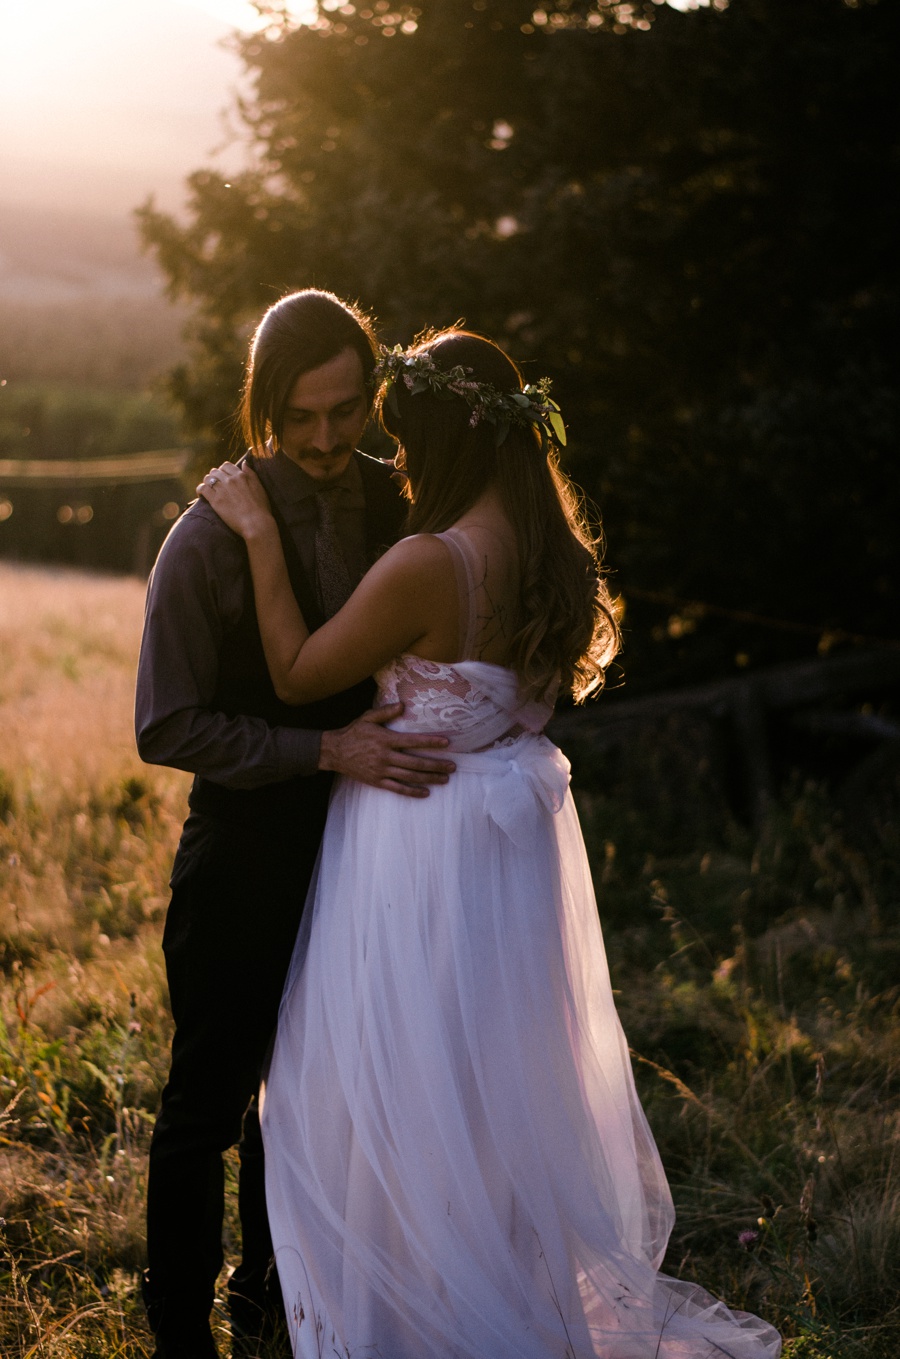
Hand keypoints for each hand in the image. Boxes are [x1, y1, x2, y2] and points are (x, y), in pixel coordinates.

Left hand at [197, 462, 274, 538]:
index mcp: (241, 476)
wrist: (256, 523)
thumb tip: (244, 463)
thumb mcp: (259, 487)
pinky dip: (200, 489)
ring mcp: (222, 490)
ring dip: (207, 482)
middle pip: (215, 471)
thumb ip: (251, 473)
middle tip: (215, 484)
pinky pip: (203, 488)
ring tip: (209, 489)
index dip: (223, 470)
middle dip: (214, 476)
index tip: (223, 477)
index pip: (226, 466)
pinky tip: (201, 494)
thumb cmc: (260, 507)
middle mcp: (230, 480)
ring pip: (208, 478)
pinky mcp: (215, 500)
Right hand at [319, 703, 454, 797]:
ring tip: (445, 779)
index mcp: (385, 739)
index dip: (430, 742)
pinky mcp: (377, 781)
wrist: (334, 752)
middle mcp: (385, 756)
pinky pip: (397, 789)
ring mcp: (381, 771)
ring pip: (410, 777)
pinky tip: (425, 793)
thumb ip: (386, 711)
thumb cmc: (353, 732)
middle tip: (453, 766)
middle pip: (416, 763)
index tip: (447, 743)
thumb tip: (403, 705)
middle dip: (436, 765)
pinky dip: (412, 792)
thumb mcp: (367, 717)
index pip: (412, 741)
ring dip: (429, 778)